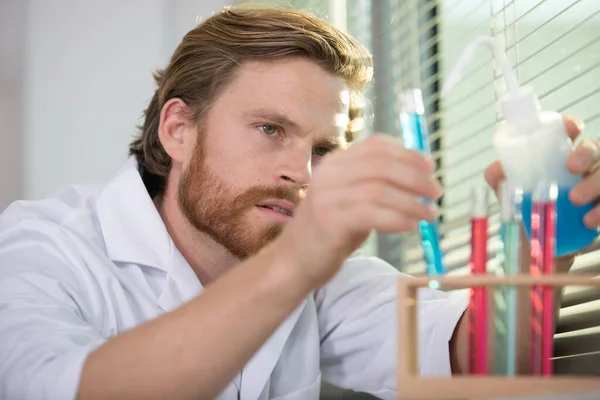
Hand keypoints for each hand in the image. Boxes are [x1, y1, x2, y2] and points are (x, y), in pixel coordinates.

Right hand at [279, 134, 441, 287]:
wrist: (294, 260)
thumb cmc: (329, 229)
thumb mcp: (349, 198)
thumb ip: (373, 183)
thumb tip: (418, 175)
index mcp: (334, 163)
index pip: (376, 146)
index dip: (407, 153)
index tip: (430, 168)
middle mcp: (328, 175)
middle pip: (381, 165)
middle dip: (416, 178)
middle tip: (437, 193)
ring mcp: (326, 198)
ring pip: (380, 190)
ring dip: (413, 203)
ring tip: (430, 216)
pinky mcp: (329, 223)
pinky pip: (371, 215)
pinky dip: (397, 218)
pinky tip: (411, 226)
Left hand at [484, 115, 596, 264]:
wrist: (541, 248)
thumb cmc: (528, 211)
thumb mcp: (512, 196)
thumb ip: (501, 182)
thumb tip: (494, 171)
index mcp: (559, 157)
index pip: (570, 133)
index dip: (572, 126)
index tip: (570, 128)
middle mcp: (584, 167)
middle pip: (595, 148)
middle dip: (586, 154)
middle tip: (572, 168)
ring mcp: (596, 185)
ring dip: (594, 184)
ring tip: (576, 200)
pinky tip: (588, 221)